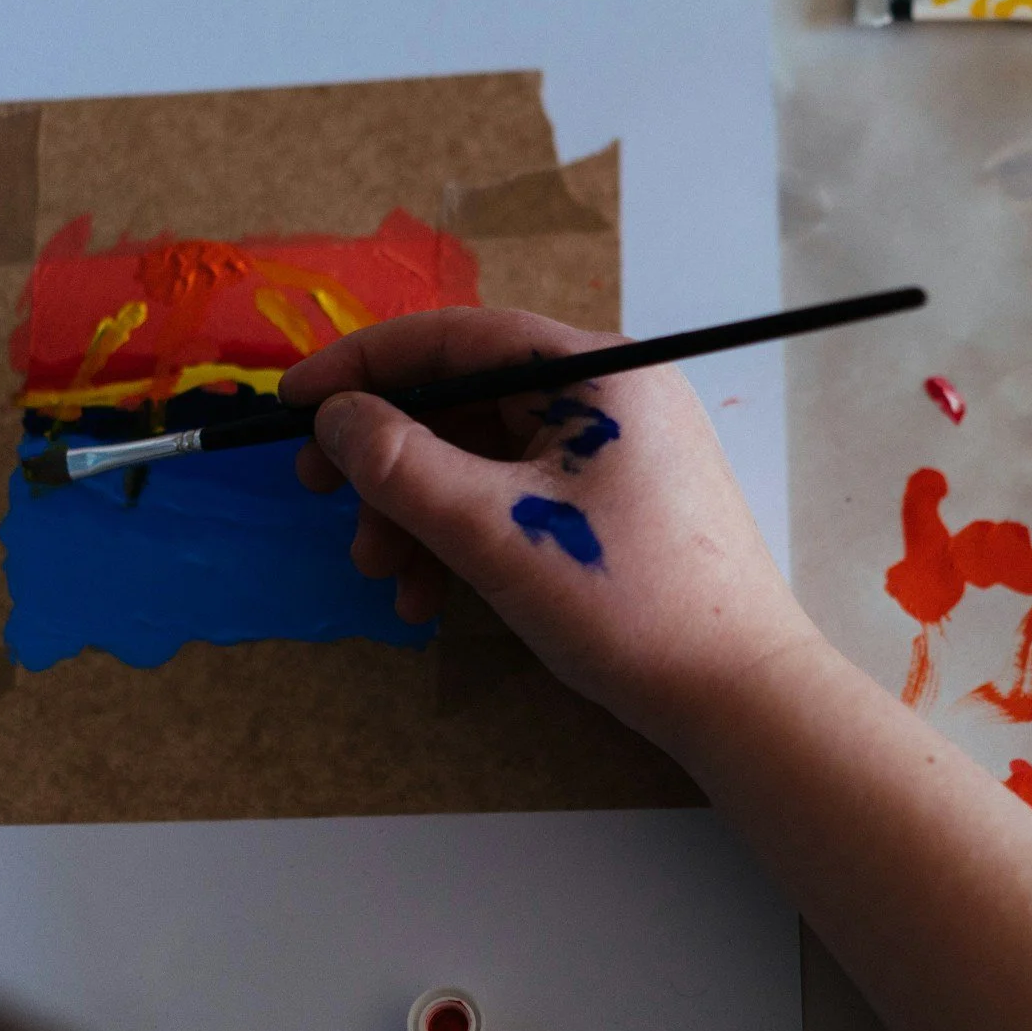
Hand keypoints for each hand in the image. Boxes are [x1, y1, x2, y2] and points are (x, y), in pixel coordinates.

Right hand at [284, 307, 820, 748]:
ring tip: (387, 577)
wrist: (739, 695)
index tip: (293, 403)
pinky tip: (434, 598)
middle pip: (468, 397)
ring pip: (487, 456)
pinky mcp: (624, 505)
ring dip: (421, 510)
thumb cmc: (625, 604)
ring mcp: (622, 452)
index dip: (364, 364)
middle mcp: (613, 396)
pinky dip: (469, 536)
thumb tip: (335, 417)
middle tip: (321, 501)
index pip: (458, 335)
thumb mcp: (493, 533)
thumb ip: (402, 465)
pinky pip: (523, 496)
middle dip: (389, 458)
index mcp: (597, 373)